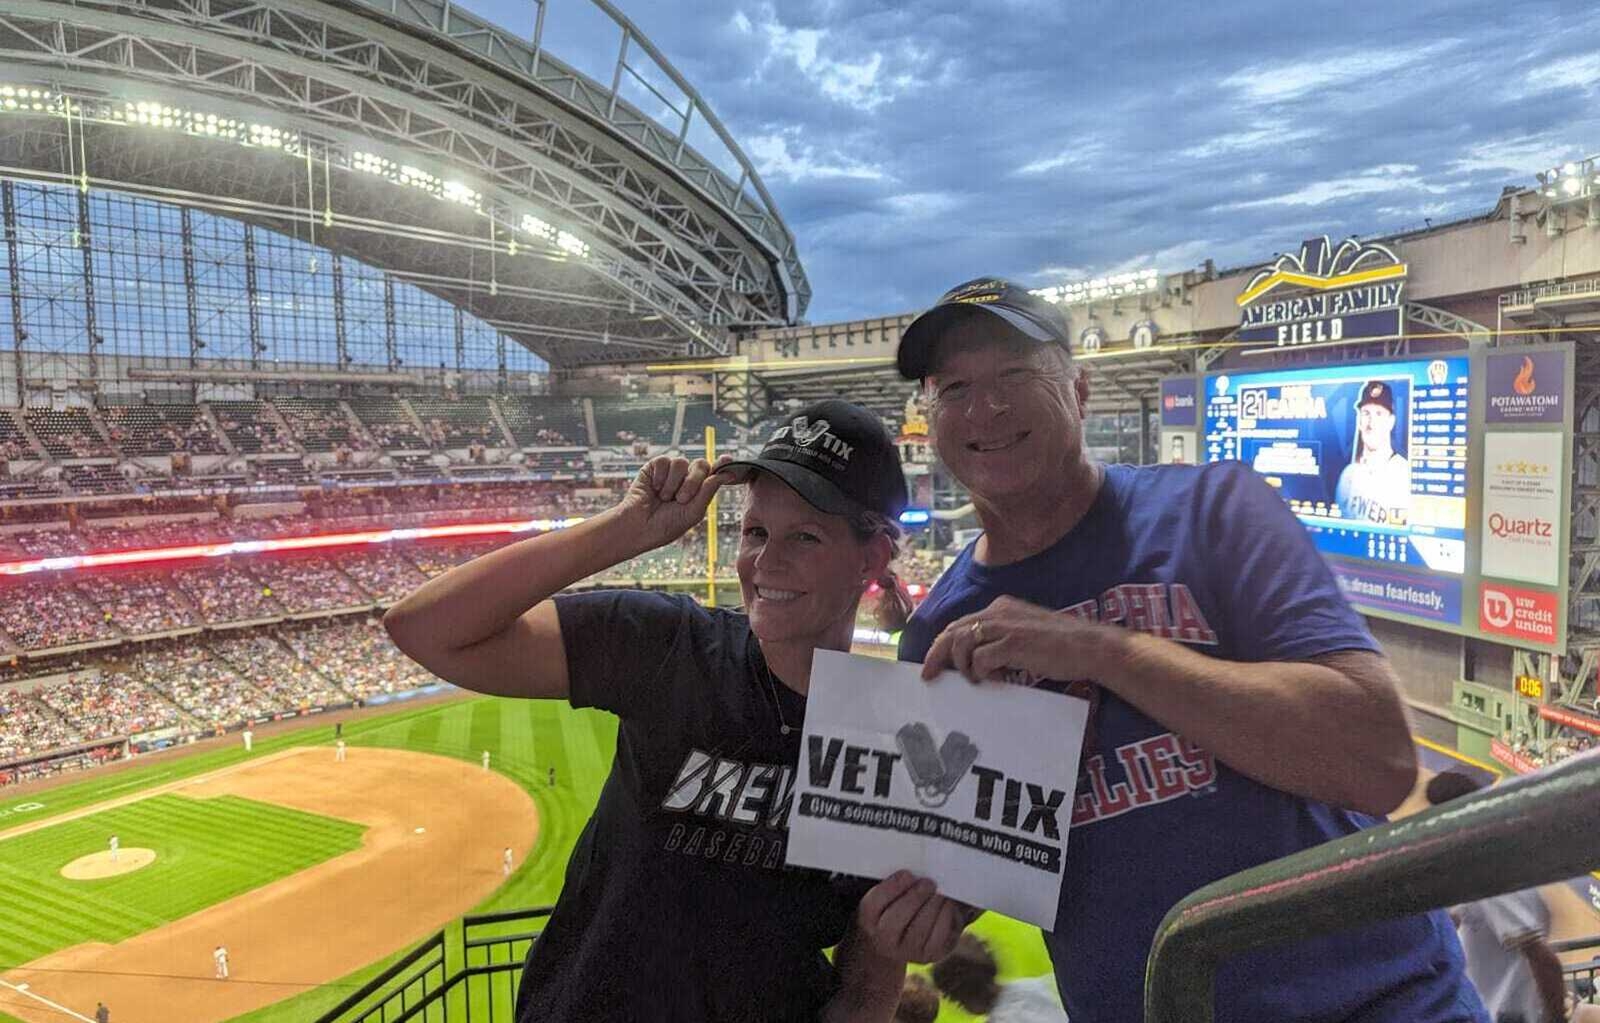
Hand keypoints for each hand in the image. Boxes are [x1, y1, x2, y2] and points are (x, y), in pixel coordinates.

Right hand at [616, 455, 732, 553]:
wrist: (638, 528)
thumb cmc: (665, 525)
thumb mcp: (693, 512)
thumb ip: (708, 491)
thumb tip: (727, 474)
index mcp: (698, 490)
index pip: (714, 472)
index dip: (722, 465)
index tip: (727, 459)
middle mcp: (686, 478)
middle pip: (701, 464)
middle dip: (693, 482)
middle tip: (681, 499)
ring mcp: (670, 472)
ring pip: (681, 462)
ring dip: (673, 483)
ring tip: (664, 498)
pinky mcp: (654, 467)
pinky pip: (664, 461)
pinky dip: (660, 477)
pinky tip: (654, 489)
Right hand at [856, 871, 977, 963]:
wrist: (895, 944)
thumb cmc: (892, 908)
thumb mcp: (885, 897)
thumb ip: (894, 884)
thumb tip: (916, 871)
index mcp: (868, 919)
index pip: (875, 902)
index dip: (893, 887)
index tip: (908, 873)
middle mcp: (883, 940)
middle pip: (898, 917)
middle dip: (916, 897)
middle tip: (929, 882)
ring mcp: (906, 952)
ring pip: (921, 929)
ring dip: (934, 907)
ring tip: (940, 893)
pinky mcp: (929, 956)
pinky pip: (940, 939)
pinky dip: (946, 919)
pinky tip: (947, 906)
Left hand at [922, 594, 1123, 683]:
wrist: (1089, 646)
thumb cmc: (1062, 645)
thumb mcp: (1025, 633)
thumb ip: (1002, 639)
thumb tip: (978, 660)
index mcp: (1002, 607)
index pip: (961, 622)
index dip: (943, 643)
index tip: (933, 663)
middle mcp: (999, 612)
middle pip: (953, 630)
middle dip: (937, 654)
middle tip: (928, 675)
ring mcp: (1005, 626)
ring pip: (962, 643)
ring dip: (963, 666)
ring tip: (975, 679)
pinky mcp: (1013, 643)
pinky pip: (981, 660)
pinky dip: (982, 673)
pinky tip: (997, 679)